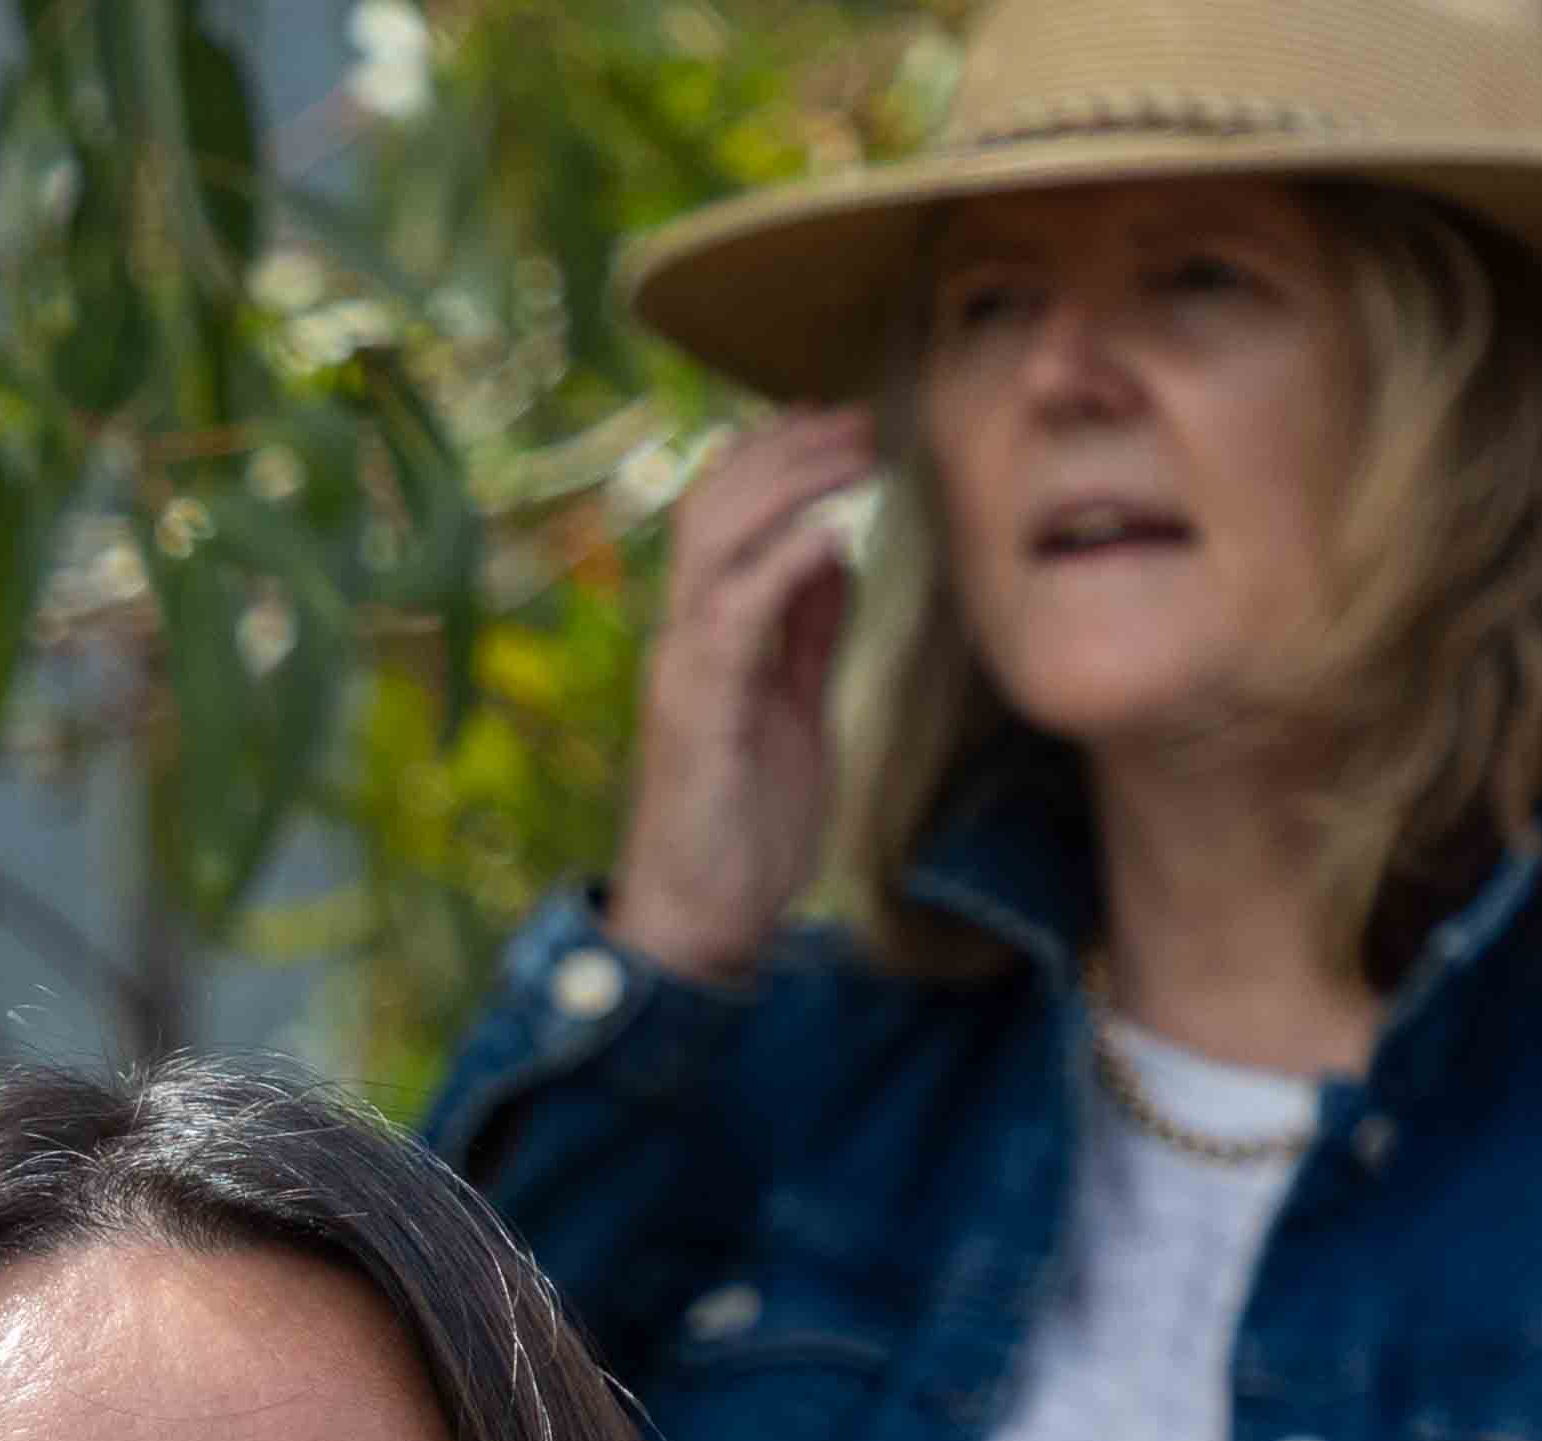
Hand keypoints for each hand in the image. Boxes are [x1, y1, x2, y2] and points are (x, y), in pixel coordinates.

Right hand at [612, 413, 885, 987]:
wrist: (701, 921)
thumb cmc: (747, 827)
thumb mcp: (796, 709)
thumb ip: (809, 633)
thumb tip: (839, 551)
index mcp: (709, 634)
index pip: (724, 513)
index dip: (777, 455)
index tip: (842, 421)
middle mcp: (684, 636)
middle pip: (714, 502)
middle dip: (786, 447)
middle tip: (857, 417)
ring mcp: (685, 668)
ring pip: (715, 539)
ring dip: (789, 484)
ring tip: (853, 452)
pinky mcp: (699, 709)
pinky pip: (733, 614)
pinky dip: (782, 564)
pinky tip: (832, 535)